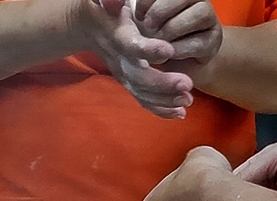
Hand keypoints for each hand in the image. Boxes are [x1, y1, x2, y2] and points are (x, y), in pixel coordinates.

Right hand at [78, 0, 193, 118]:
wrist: (88, 25)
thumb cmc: (103, 7)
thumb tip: (114, 0)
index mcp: (117, 37)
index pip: (131, 46)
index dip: (148, 49)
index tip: (168, 50)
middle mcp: (119, 60)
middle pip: (138, 77)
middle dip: (163, 83)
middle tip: (187, 84)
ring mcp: (123, 75)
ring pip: (142, 93)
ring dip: (165, 100)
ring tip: (188, 100)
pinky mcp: (129, 83)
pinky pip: (144, 101)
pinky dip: (161, 110)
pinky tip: (180, 113)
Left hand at [132, 0, 222, 67]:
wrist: (173, 63)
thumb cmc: (152, 34)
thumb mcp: (138, 17)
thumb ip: (128, 7)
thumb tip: (107, 2)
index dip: (149, 0)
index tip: (138, 14)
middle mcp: (198, 0)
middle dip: (161, 10)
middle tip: (147, 25)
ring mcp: (209, 19)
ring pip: (199, 14)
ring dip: (172, 29)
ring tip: (158, 40)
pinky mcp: (212, 42)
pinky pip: (199, 42)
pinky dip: (178, 50)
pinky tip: (167, 53)